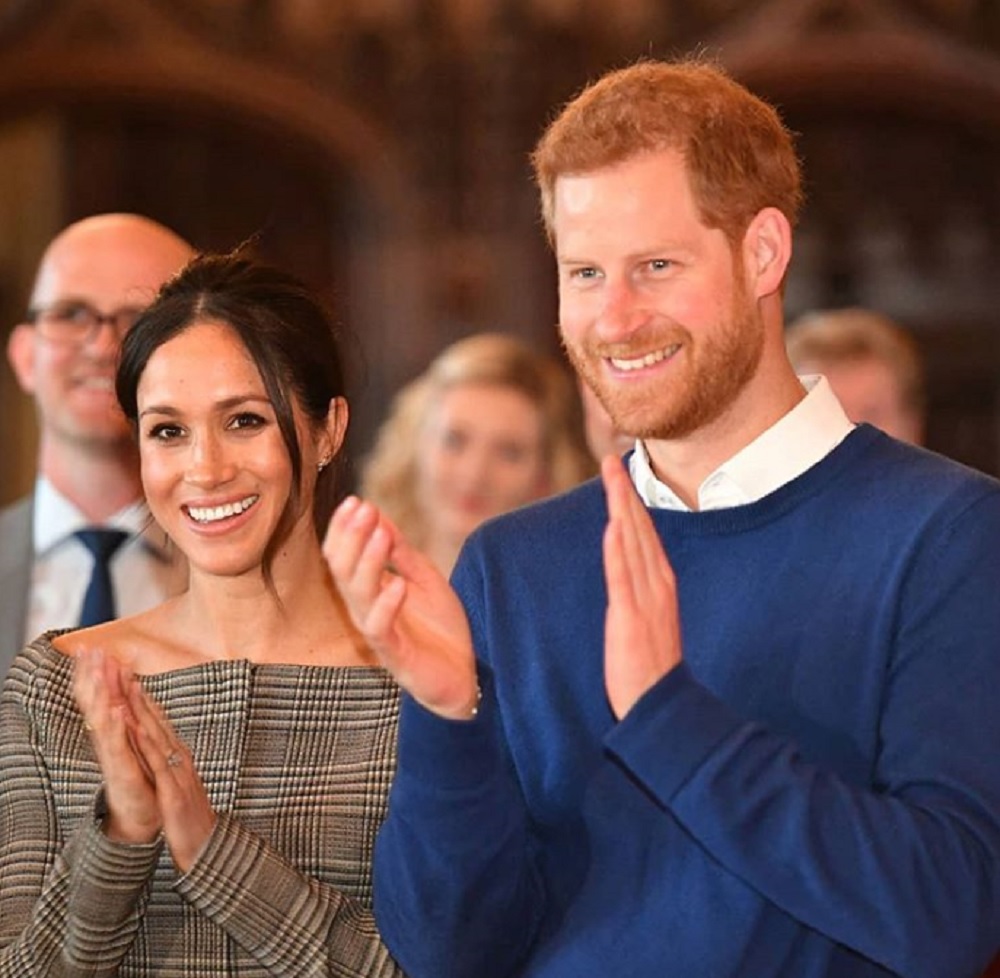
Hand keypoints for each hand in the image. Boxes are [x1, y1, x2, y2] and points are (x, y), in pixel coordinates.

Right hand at [74, 648, 159, 843]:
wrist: (143, 816)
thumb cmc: (140, 778)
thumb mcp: (135, 743)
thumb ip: (130, 719)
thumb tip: (127, 694)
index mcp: (114, 732)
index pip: (102, 696)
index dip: (97, 673)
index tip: (92, 647)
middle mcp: (109, 741)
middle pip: (98, 702)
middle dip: (93, 675)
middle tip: (88, 649)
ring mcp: (114, 755)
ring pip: (104, 719)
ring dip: (101, 694)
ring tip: (97, 670)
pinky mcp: (122, 770)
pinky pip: (118, 745)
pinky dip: (117, 726)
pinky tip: (116, 709)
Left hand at [124, 680, 216, 873]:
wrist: (209, 849)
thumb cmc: (194, 823)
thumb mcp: (184, 790)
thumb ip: (176, 771)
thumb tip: (169, 757)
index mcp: (182, 761)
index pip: (163, 726)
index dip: (148, 703)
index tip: (134, 681)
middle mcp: (181, 761)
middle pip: (160, 724)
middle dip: (143, 698)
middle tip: (128, 671)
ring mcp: (178, 774)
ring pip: (158, 737)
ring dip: (143, 712)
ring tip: (129, 688)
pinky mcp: (173, 790)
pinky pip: (157, 762)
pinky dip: (145, 742)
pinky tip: (135, 727)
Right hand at [324, 496, 478, 719]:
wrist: (465, 675)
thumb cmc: (441, 628)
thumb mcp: (423, 579)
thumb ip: (400, 552)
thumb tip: (378, 515)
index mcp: (369, 591)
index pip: (342, 555)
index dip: (345, 529)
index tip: (355, 500)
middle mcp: (365, 610)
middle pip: (343, 570)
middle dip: (351, 537)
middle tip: (363, 509)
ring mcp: (378, 632)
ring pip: (358, 595)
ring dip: (367, 562)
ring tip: (380, 535)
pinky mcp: (394, 655)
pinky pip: (380, 628)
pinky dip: (387, 605)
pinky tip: (397, 584)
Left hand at [601, 455, 682, 718]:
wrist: (661, 705)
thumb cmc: (651, 665)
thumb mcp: (649, 617)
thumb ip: (640, 589)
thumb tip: (627, 565)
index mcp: (661, 582)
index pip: (644, 532)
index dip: (631, 500)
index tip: (620, 473)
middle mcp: (656, 584)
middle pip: (639, 528)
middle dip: (624, 492)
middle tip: (611, 458)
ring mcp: (645, 599)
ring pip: (631, 543)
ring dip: (620, 507)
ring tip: (611, 477)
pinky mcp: (630, 617)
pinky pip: (623, 578)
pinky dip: (618, 551)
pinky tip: (612, 526)